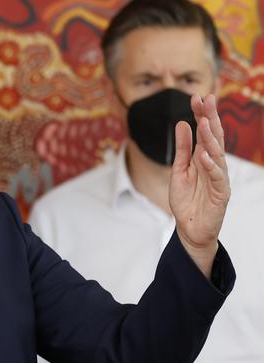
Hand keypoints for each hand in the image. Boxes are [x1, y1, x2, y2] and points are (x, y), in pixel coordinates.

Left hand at [169, 94, 230, 276]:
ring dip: (211, 138)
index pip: (204, 132)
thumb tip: (182, 123)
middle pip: (214, 138)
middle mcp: (214, 165)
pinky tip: (205, 155)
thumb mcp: (179, 171)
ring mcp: (219, 179)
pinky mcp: (221, 194)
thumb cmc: (186, 200)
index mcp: (204, 158)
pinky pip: (217, 177)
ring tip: (205, 123)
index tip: (196, 97)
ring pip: (217, 155)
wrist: (189, 229)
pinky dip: (211, 166)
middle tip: (207, 99)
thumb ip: (182, 149)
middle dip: (211, 118)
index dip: (201, 115)